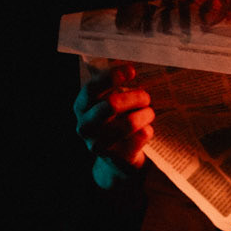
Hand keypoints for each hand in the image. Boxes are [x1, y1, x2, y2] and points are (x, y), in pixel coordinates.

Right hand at [74, 63, 154, 185]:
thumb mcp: (111, 103)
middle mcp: (85, 126)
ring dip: (145, 114)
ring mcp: (99, 144)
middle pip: (111, 104)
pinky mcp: (118, 158)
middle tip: (146, 97)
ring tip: (149, 112)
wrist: (118, 159)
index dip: (111, 77)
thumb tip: (133, 72)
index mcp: (81, 107)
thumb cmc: (116, 121)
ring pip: (129, 122)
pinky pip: (141, 136)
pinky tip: (146, 129)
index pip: (92, 88)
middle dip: (134, 97)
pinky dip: (148, 130)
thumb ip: (116, 88)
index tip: (131, 71)